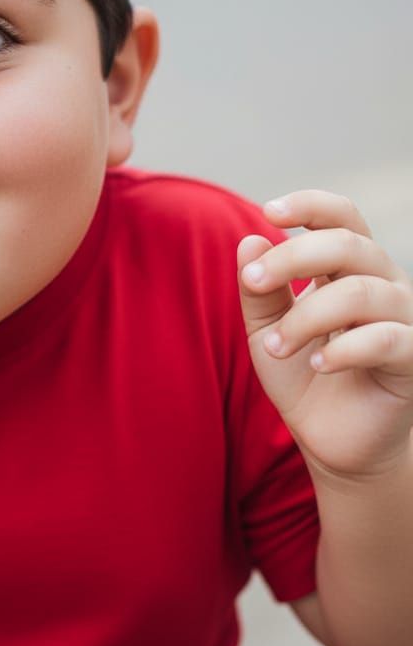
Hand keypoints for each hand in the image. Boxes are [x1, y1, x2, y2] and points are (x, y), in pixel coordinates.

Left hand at [238, 190, 412, 480]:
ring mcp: (404, 321)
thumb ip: (258, 289)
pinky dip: (343, 350)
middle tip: (252, 282)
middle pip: (347, 245)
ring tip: (274, 347)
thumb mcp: (265, 328)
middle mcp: (383, 284)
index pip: (341, 218)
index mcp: (349, 267)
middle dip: (291, 257)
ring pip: (361, 293)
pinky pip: (386, 340)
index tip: (268, 212)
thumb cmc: (302, 373)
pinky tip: (318, 365)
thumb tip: (249, 240)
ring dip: (306, 317)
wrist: (332, 439)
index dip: (310, 206)